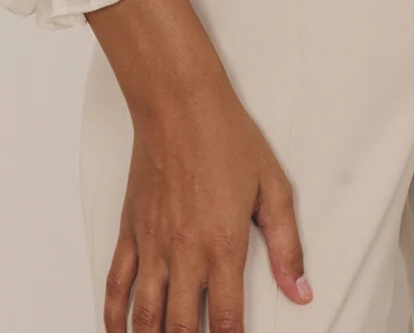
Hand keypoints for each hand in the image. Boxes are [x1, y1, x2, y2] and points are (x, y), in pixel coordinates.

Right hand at [103, 82, 310, 331]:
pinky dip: (114, 316)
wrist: (179, 104)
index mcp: (223, 244)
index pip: (226, 319)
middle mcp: (184, 251)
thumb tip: (300, 290)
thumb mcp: (273, 187)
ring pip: (145, 315)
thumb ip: (287, 244)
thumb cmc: (226, 137)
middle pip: (181, 327)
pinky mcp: (130, 231)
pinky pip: (116, 284)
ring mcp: (152, 244)